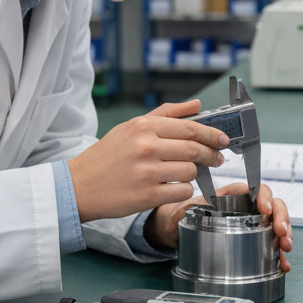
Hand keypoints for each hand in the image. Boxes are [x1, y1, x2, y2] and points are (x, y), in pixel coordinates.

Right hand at [68, 99, 227, 223]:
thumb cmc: (108, 155)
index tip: (222, 139)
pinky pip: (182, 192)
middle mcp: (146, 147)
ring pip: (190, 172)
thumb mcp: (132, 127)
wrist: (80, 185)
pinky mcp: (147, 196)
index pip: (189, 127)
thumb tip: (196, 105)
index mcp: (143, 127)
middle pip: (194, 149)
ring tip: (183, 174)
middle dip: (211, 154)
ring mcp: (147, 172)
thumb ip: (167, 113)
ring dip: (193, 174)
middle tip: (217, 158)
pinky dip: (183, 190)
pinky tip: (173, 188)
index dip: (211, 134)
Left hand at [144, 181, 292, 272]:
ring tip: (285, 248)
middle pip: (274, 205)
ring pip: (277, 223)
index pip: (256, 189)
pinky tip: (282, 264)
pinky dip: (279, 255)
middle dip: (282, 218)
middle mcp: (247, 207)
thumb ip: (181, 211)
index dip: (264, 197)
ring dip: (285, 235)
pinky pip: (272, 244)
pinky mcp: (256, 240)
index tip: (265, 210)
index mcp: (233, 195)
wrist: (182, 232)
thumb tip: (181, 213)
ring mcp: (254, 223)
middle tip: (281, 233)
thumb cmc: (187, 215)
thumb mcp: (182, 212)